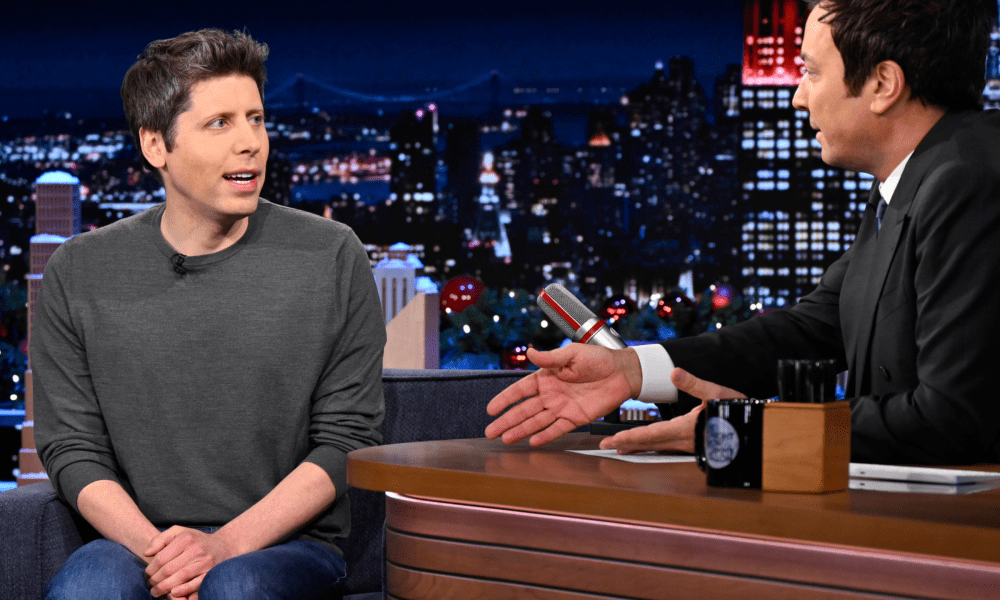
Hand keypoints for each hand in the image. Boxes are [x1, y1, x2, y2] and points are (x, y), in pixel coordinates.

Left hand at [144, 526, 237, 597]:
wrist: (223, 546)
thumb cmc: (196, 540)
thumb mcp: (178, 532)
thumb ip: (160, 539)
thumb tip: (147, 553)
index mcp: (185, 538)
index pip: (161, 558)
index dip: (150, 569)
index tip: (147, 575)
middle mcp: (196, 549)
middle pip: (168, 569)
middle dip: (155, 581)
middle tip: (150, 586)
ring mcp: (205, 561)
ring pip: (180, 577)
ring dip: (164, 588)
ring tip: (156, 592)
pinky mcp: (211, 572)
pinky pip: (195, 584)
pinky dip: (184, 590)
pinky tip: (173, 593)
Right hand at [485, 345, 639, 445]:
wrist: (623, 372)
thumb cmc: (598, 358)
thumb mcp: (572, 353)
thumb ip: (550, 357)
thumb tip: (530, 352)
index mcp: (547, 377)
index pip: (520, 390)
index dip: (505, 399)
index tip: (491, 409)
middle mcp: (551, 394)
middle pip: (524, 410)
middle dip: (506, 420)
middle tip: (490, 432)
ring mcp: (562, 407)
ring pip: (537, 421)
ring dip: (521, 430)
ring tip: (505, 439)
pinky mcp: (576, 418)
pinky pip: (557, 429)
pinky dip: (545, 435)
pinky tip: (532, 442)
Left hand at [600, 368, 745, 453]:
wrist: (758, 434)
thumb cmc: (739, 414)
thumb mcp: (716, 394)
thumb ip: (694, 384)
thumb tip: (674, 373)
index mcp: (685, 429)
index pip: (649, 435)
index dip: (628, 438)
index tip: (610, 442)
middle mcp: (685, 441)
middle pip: (651, 444)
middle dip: (629, 445)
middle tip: (608, 447)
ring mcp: (692, 446)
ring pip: (660, 448)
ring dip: (641, 447)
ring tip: (625, 447)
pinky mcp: (698, 446)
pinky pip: (670, 448)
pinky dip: (657, 446)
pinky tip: (654, 445)